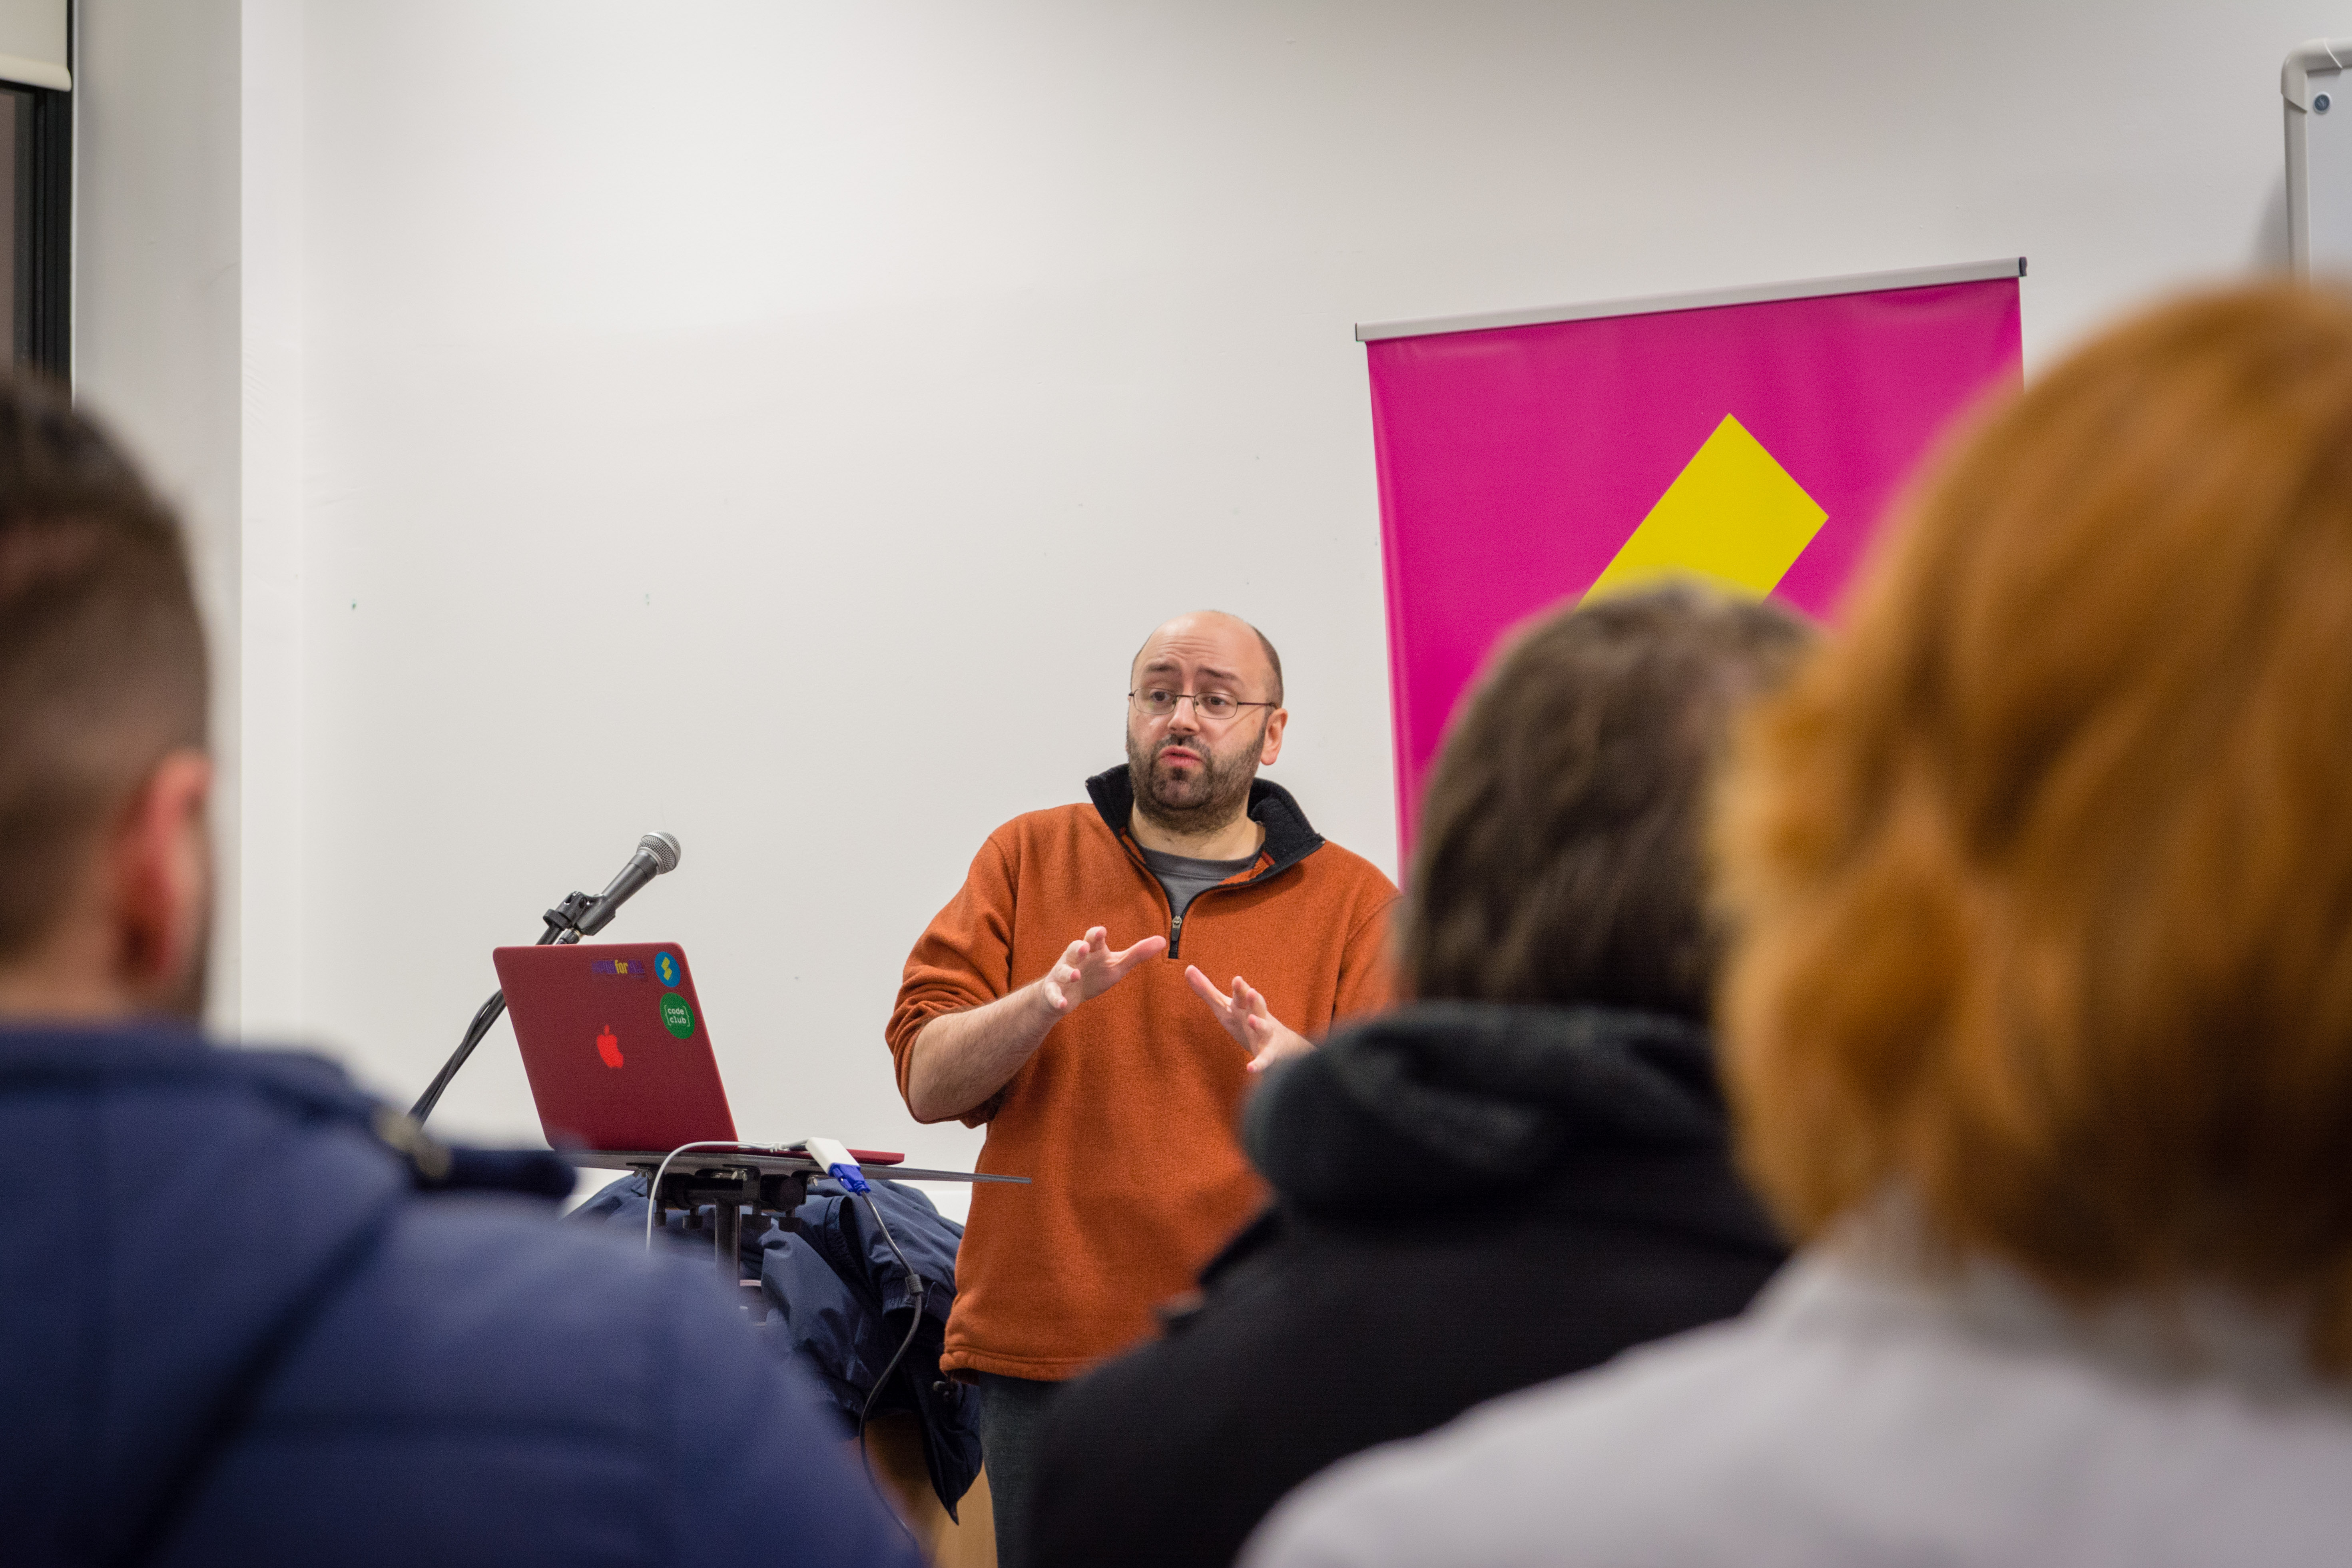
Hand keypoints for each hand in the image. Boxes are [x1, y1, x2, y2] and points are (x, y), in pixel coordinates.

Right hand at [1034, 926, 1166, 1018]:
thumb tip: (1163, 941)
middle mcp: (1074, 959)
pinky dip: (1057, 998)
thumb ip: (1137, 954)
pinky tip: (1063, 1004)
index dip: (1096, 935)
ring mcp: (1061, 974)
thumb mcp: (1116, 965)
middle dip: (1077, 947)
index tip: (1102, 932)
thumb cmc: (1094, 974)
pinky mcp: (1053, 991)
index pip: (1093, 938)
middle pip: (1074, 948)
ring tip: (1075, 976)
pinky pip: (1053, 994)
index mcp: (1091, 950)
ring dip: (1067, 972)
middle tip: (1084, 948)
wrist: (1066, 994)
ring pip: (1061, 970)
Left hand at [1185, 965, 1313, 1072]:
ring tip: (1253, 1020)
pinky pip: (1264, 1059)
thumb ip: (1206, 990)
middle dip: (1254, 999)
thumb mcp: (1225, 1007)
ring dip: (1260, 1024)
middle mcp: (1258, 1017)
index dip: (1240, 988)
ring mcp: (1265, 1036)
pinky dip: (1259, 1064)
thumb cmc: (1246, 1021)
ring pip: (1264, 1029)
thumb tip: (1188, 968)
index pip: (1242, 995)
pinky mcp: (1268, 1054)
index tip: (1237, 979)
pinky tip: (1250, 1068)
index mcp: (1245, 1006)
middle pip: (1257, 1007)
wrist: (1280, 1046)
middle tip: (1251, 991)